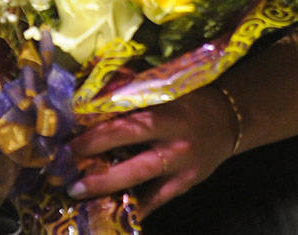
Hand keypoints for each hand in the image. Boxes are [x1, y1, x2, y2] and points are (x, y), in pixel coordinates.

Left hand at [68, 84, 237, 218]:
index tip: (70, 141)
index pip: (127, 125)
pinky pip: (158, 199)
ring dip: (110, 189)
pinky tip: (112, 210)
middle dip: (99, 167)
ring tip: (81, 193)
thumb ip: (132, 89)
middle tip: (68, 173)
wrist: (228, 119)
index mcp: (166, 113)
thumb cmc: (188, 98)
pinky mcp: (186, 184)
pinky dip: (136, 205)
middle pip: (133, 156)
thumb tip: (93, 91)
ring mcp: (181, 166)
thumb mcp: (163, 88)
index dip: (98, 135)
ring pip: (142, 182)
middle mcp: (174, 142)